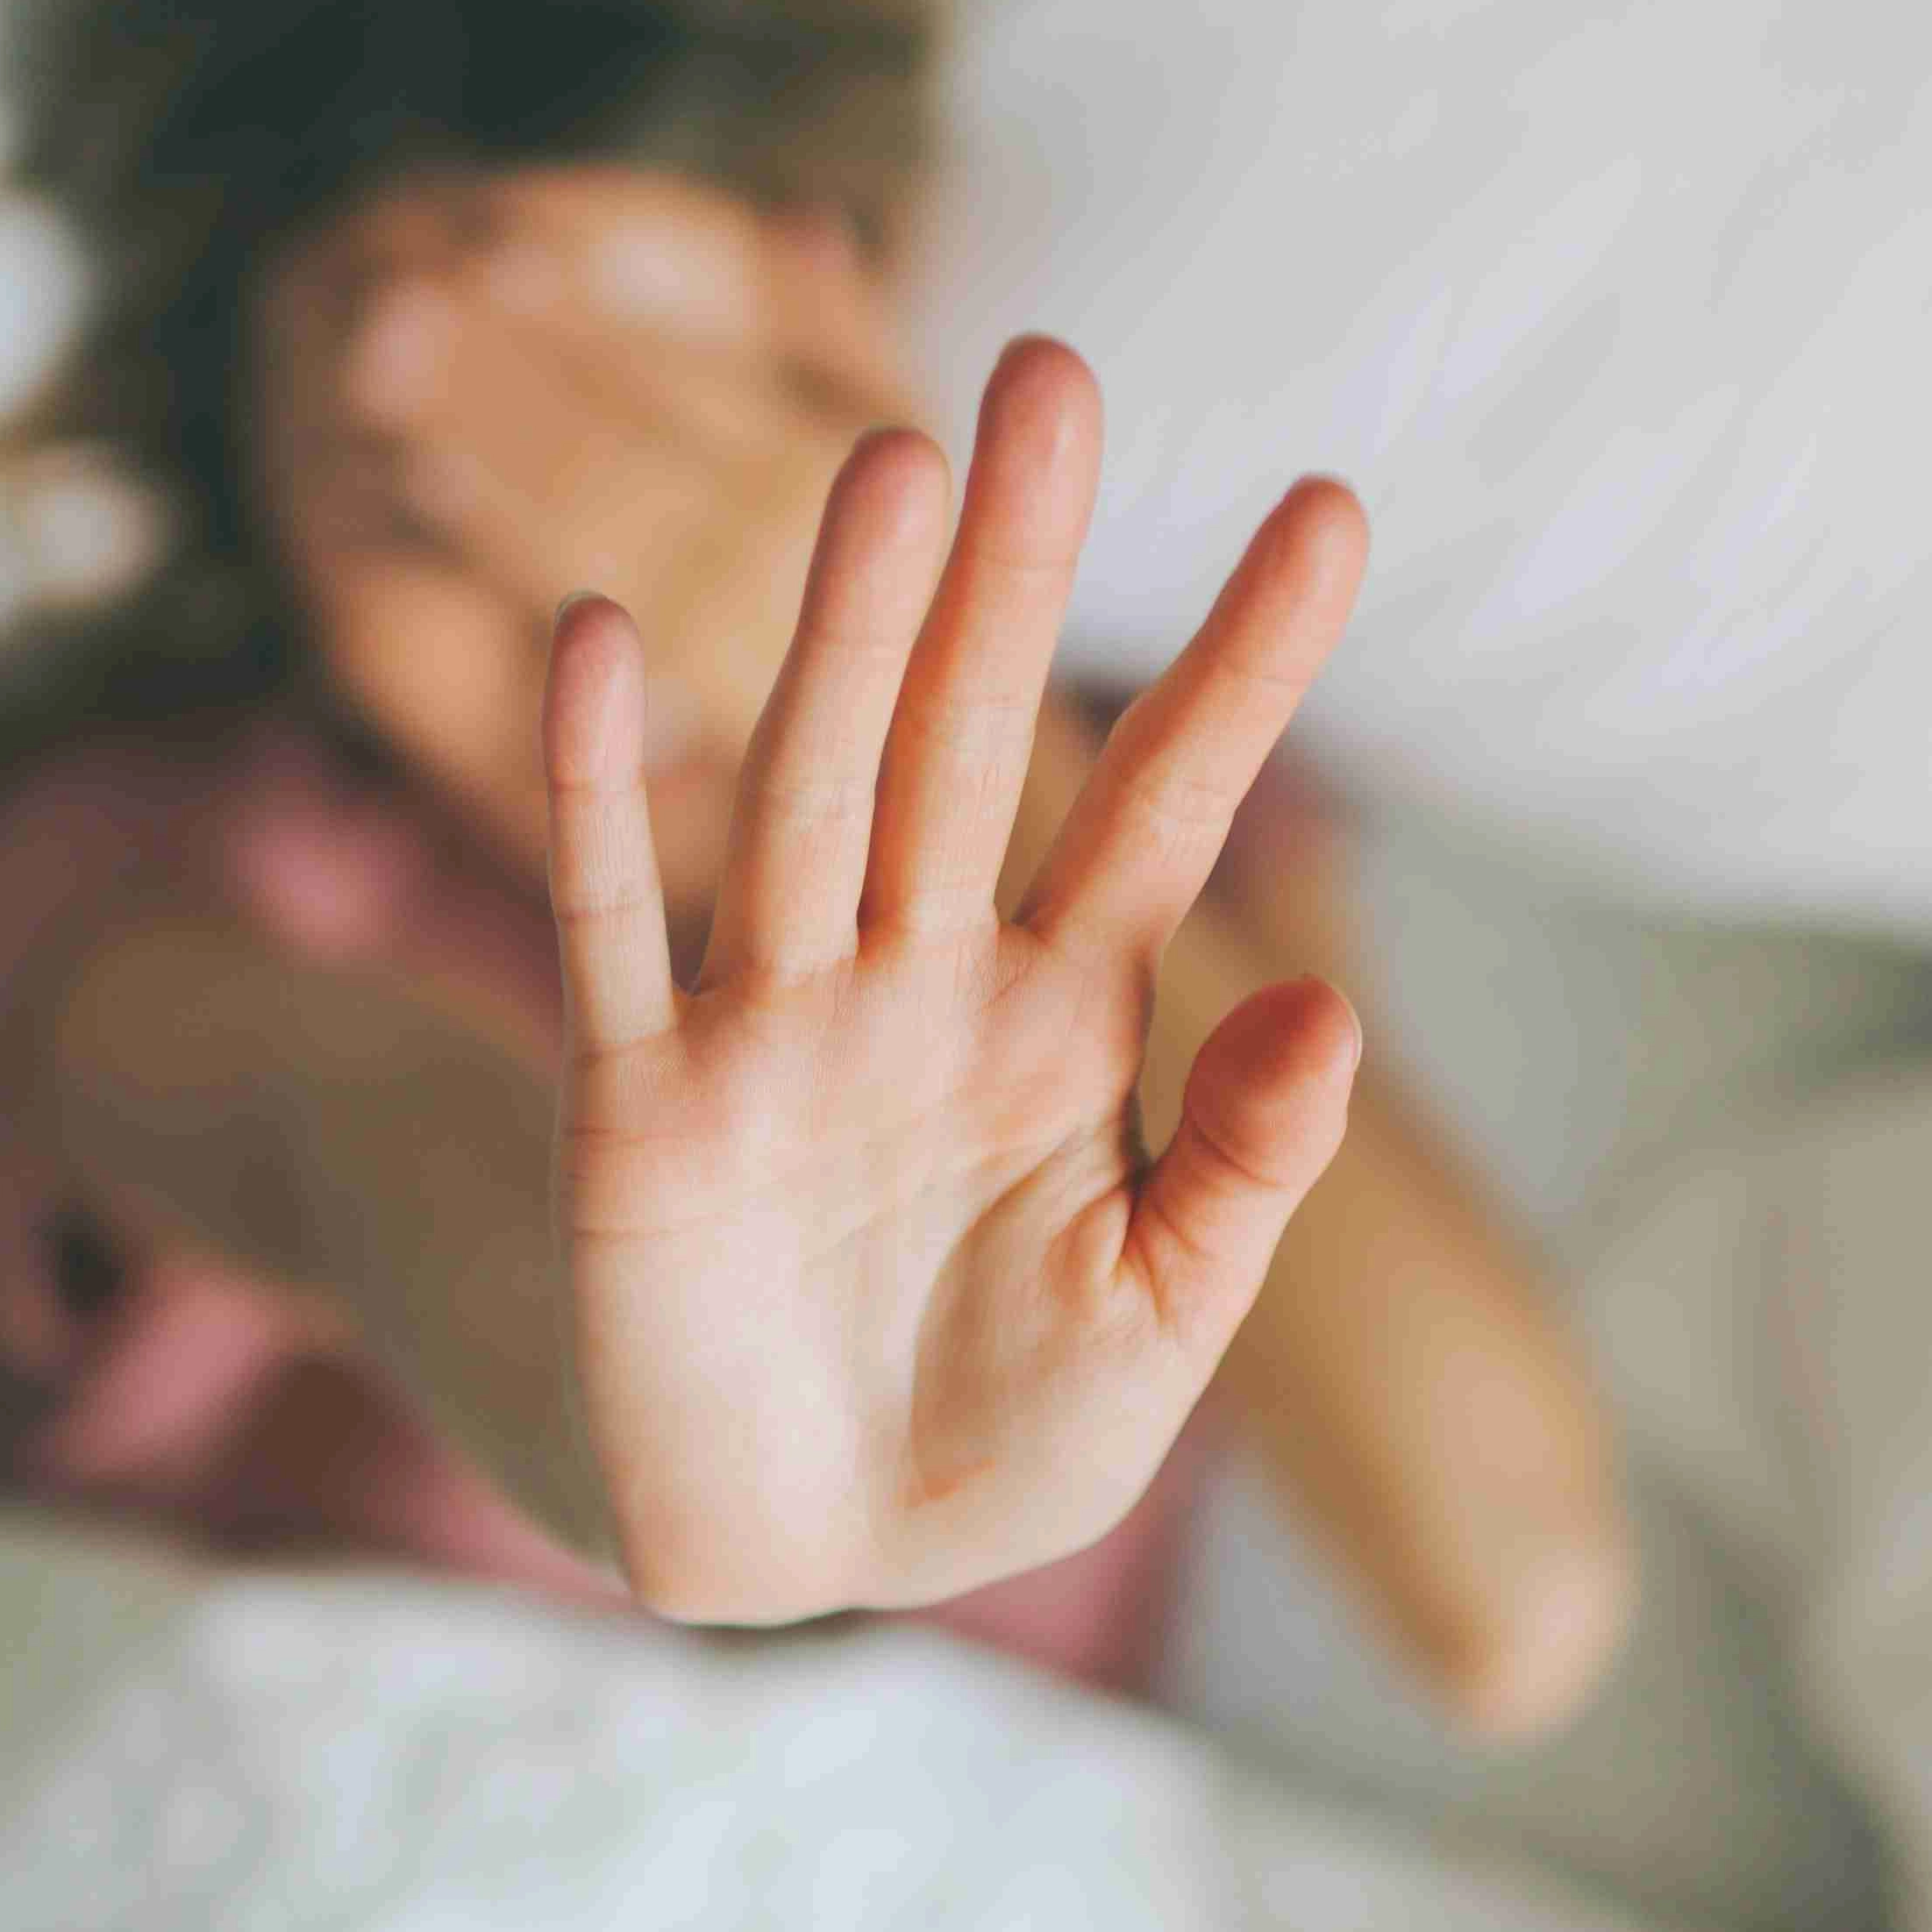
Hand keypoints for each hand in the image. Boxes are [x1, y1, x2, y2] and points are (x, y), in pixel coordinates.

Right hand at [542, 335, 1369, 1623]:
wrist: (802, 1560)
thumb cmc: (999, 1436)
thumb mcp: (1159, 1328)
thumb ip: (1239, 1173)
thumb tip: (1330, 1004)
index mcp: (1063, 1030)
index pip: (1167, 810)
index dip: (1243, 667)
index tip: (1335, 506)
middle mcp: (917, 986)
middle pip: (970, 736)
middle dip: (1016, 567)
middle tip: (1056, 370)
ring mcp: (773, 1029)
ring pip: (811, 790)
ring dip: (846, 633)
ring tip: (894, 469)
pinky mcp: (639, 1106)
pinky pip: (613, 926)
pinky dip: (599, 793)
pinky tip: (596, 642)